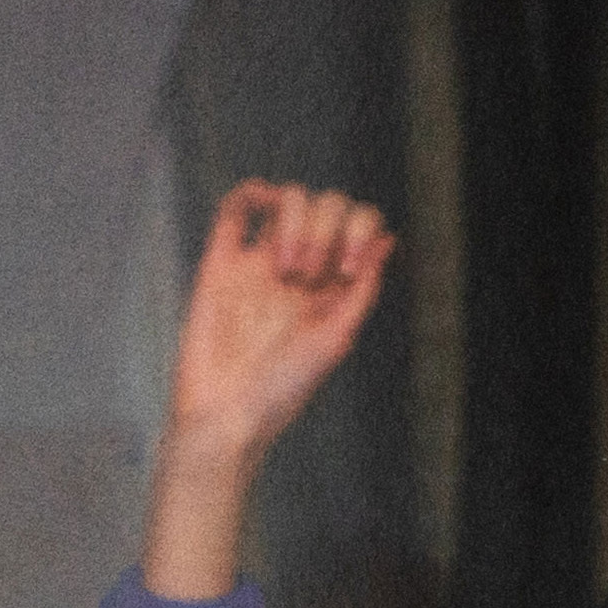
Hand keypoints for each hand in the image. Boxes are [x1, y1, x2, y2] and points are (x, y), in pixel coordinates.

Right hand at [166, 180, 392, 459]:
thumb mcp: (336, 340)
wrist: (224, 415)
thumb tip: (387, 240)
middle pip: (325, 206)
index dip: (360, 230)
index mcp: (330, 285)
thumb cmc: (281, 392)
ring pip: (288, 201)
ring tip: (286, 269)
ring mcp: (258, 265)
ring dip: (296, 221)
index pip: (357, 225)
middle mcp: (298, 270)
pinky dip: (252, 192)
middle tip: (308, 278)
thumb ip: (363, 290)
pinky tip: (264, 201)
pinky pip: (234, 211)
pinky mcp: (220, 266)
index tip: (348, 270)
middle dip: (325, 231)